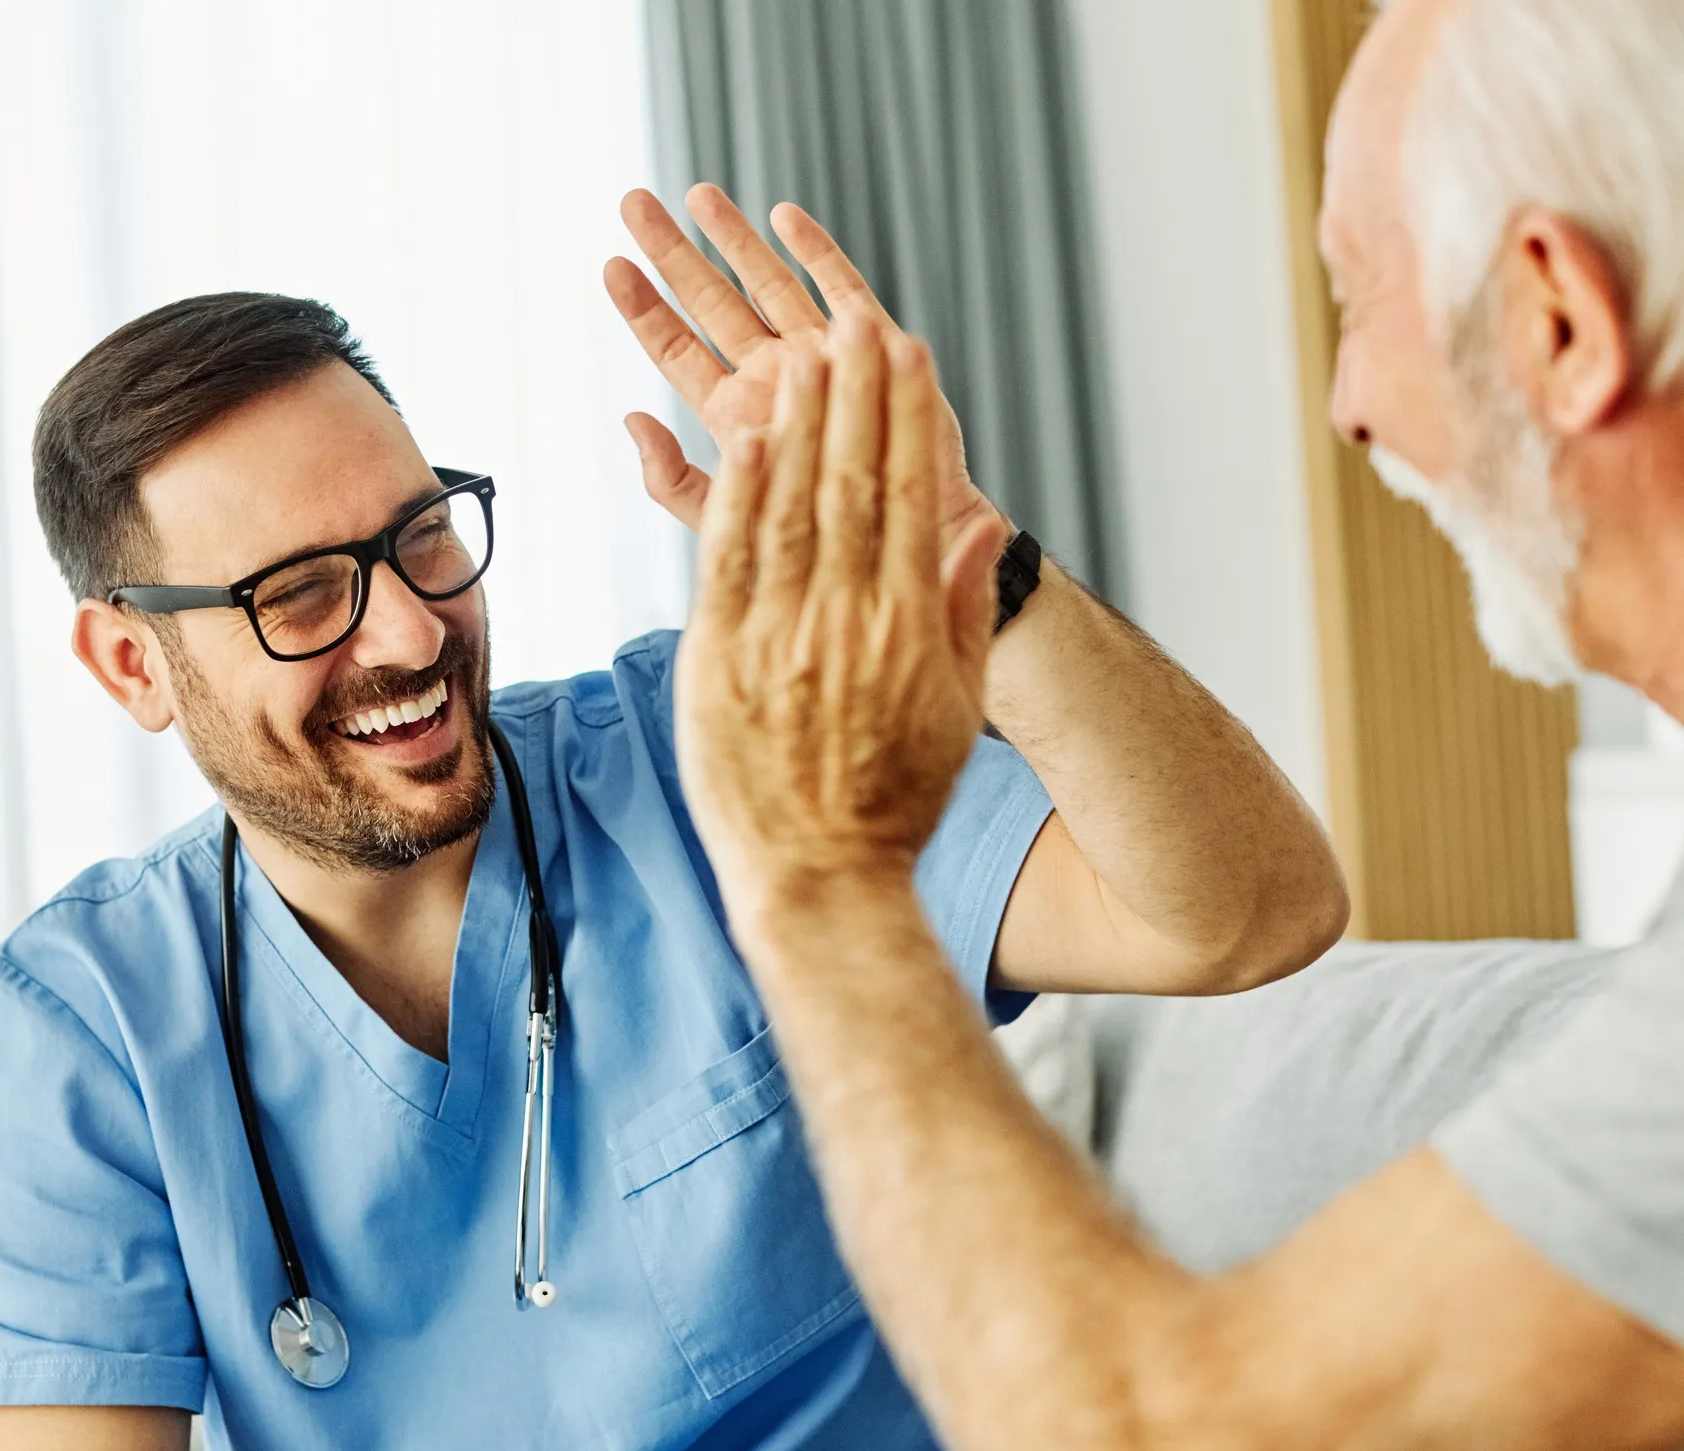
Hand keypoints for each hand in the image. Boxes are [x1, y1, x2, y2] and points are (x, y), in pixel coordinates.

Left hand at [605, 184, 994, 542]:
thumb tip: (630, 423)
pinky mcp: (872, 348)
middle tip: (633, 202)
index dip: (643, 309)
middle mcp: (773, 377)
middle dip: (673, 252)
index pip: (675, 351)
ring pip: (768, 284)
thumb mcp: (730, 522)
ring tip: (696, 194)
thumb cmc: (818, 545)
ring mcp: (822, 356)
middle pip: (711, 303)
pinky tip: (783, 217)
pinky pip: (841, 289)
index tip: (610, 266)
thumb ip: (674, 480)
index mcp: (734, 416)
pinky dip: (813, 252)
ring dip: (733, 239)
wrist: (907, 546)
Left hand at [674, 315, 1007, 930]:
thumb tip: (980, 525)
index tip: (908, 354)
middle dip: (857, 396)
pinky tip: (746, 434)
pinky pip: (728, 558)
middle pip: (852, 485)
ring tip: (807, 352)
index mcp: (906, 626)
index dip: (907, 418)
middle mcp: (845, 620)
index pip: (908, 498)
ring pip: (791, 507)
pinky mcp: (719, 658)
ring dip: (801, 423)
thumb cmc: (894, 799)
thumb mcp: (954, 707)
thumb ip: (963, 609)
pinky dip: (738, 492)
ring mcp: (778, 637)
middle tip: (859, 324)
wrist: (820, 877)